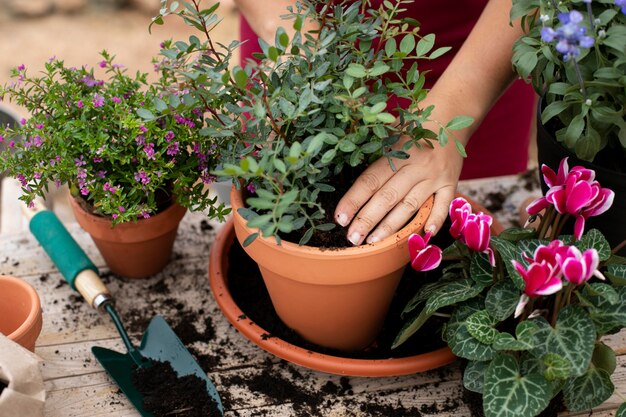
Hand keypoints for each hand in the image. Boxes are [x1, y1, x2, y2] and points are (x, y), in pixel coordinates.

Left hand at [334, 134, 463, 245]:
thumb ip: (372, 146)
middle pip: (387, 197)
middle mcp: (415, 166)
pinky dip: (435, 220)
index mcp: (396, 152)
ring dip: (391, 226)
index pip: (370, 180)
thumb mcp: (391, 129)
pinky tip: (425, 235)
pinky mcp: (451, 183)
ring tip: (374, 242)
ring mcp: (434, 176)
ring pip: (410, 206)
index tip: (340, 217)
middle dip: (367, 219)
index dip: (353, 200)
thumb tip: (342, 149)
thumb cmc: (413, 125)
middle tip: (352, 238)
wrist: (452, 113)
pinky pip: (443, 205)